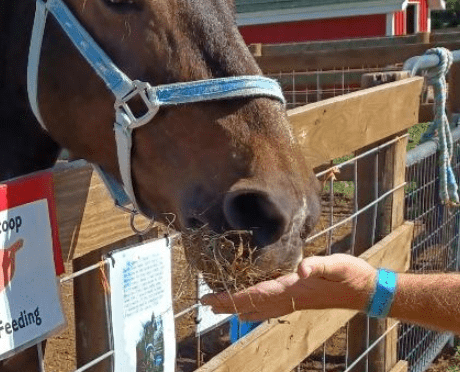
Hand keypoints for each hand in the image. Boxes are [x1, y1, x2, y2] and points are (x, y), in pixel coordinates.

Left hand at [199, 254, 377, 321]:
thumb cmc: (351, 275)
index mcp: (292, 290)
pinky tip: (247, 306)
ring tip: (218, 307)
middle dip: (227, 305)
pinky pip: (268, 306)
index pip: (254, 295)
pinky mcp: (298, 299)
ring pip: (258, 308)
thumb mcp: (337, 265)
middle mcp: (289, 299)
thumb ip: (320, 265)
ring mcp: (293, 302)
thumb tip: (303, 268)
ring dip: (237, 307)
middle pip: (250, 305)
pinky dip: (252, 306)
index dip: (231, 298)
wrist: (367, 290)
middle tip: (205, 304)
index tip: (210, 299)